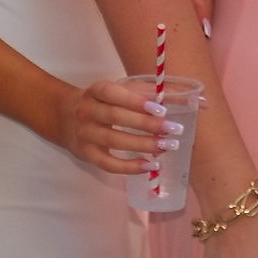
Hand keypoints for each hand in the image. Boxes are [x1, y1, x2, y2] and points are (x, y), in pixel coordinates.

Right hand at [54, 78, 181, 176]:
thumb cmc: (102, 102)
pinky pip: (108, 164)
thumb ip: (148, 93)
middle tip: (173, 130)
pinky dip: (129, 167)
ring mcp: (85, 134)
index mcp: (97, 91)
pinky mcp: (86, 154)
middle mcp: (87, 111)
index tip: (161, 109)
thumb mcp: (116, 92)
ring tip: (167, 146)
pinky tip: (150, 166)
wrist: (63, 116)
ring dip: (143, 145)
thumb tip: (194, 99)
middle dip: (146, 125)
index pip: (114, 94)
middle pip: (116, 117)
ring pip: (114, 140)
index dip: (136, 101)